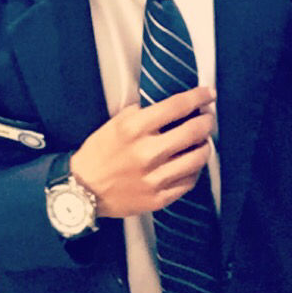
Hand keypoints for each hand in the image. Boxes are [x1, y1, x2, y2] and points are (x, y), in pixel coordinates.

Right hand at [71, 86, 215, 218]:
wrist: (83, 190)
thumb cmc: (98, 155)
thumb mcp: (114, 124)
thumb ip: (141, 113)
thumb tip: (170, 106)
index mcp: (134, 129)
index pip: (177, 106)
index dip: (199, 97)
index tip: (208, 94)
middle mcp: (146, 153)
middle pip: (194, 131)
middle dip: (207, 121)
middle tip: (208, 119)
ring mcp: (154, 178)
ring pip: (197, 158)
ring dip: (204, 146)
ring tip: (202, 141)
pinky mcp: (158, 198)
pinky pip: (189, 181)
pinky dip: (195, 169)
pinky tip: (190, 164)